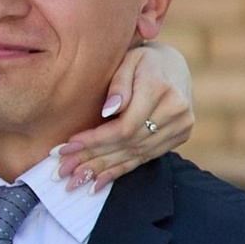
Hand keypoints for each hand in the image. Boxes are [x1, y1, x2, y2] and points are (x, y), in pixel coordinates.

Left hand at [56, 39, 193, 187]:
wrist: (175, 66)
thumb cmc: (143, 60)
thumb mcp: (128, 60)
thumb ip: (119, 83)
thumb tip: (109, 110)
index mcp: (161, 88)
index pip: (125, 125)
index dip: (96, 140)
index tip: (68, 146)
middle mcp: (176, 111)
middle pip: (128, 143)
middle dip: (93, 157)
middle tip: (64, 170)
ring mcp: (180, 127)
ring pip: (135, 155)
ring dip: (102, 169)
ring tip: (75, 181)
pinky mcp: (178, 138)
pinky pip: (145, 159)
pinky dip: (119, 171)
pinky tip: (97, 184)